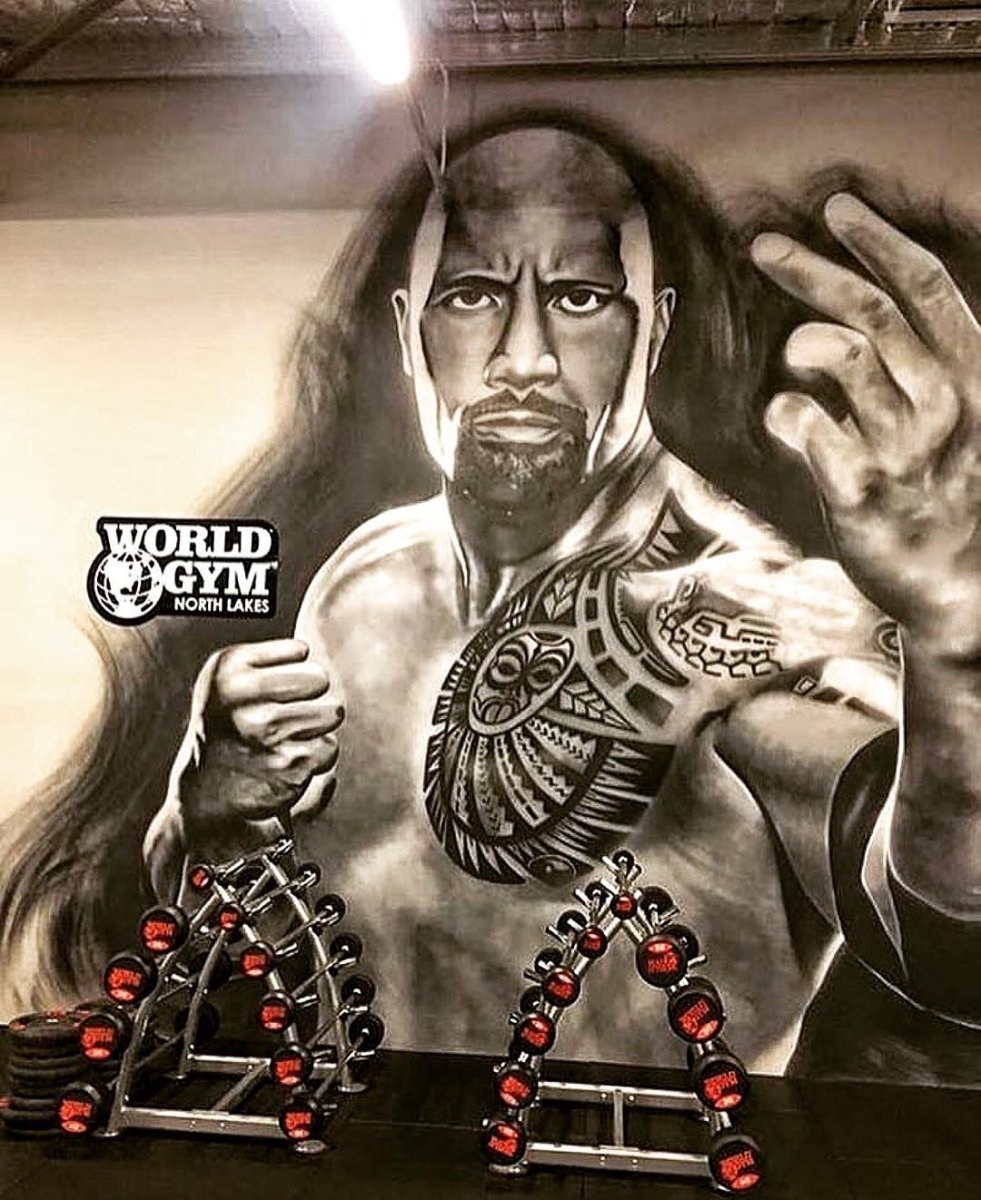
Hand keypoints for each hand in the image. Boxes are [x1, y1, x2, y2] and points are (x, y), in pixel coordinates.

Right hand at [183, 638, 343, 836]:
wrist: (205, 788)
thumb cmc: (228, 722)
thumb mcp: (228, 676)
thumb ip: (269, 655)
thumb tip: (307, 648)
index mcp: (228, 669)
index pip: (299, 651)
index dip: (293, 669)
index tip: (269, 687)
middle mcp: (244, 699)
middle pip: (320, 679)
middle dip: (311, 695)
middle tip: (283, 712)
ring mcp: (267, 734)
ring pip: (331, 713)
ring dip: (317, 726)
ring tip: (285, 736)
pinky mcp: (289, 766)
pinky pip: (329, 748)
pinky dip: (316, 756)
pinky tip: (288, 760)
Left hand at [751, 193, 980, 659]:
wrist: (965, 594)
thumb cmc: (956, 503)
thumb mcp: (969, 425)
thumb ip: (925, 370)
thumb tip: (860, 320)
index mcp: (974, 379)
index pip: (927, 289)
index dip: (878, 241)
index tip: (836, 209)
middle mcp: (942, 403)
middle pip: (868, 312)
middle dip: (810, 269)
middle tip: (763, 247)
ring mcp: (901, 445)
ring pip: (834, 355)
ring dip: (800, 348)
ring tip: (797, 364)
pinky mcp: (857, 488)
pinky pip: (800, 420)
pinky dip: (785, 412)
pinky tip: (792, 424)